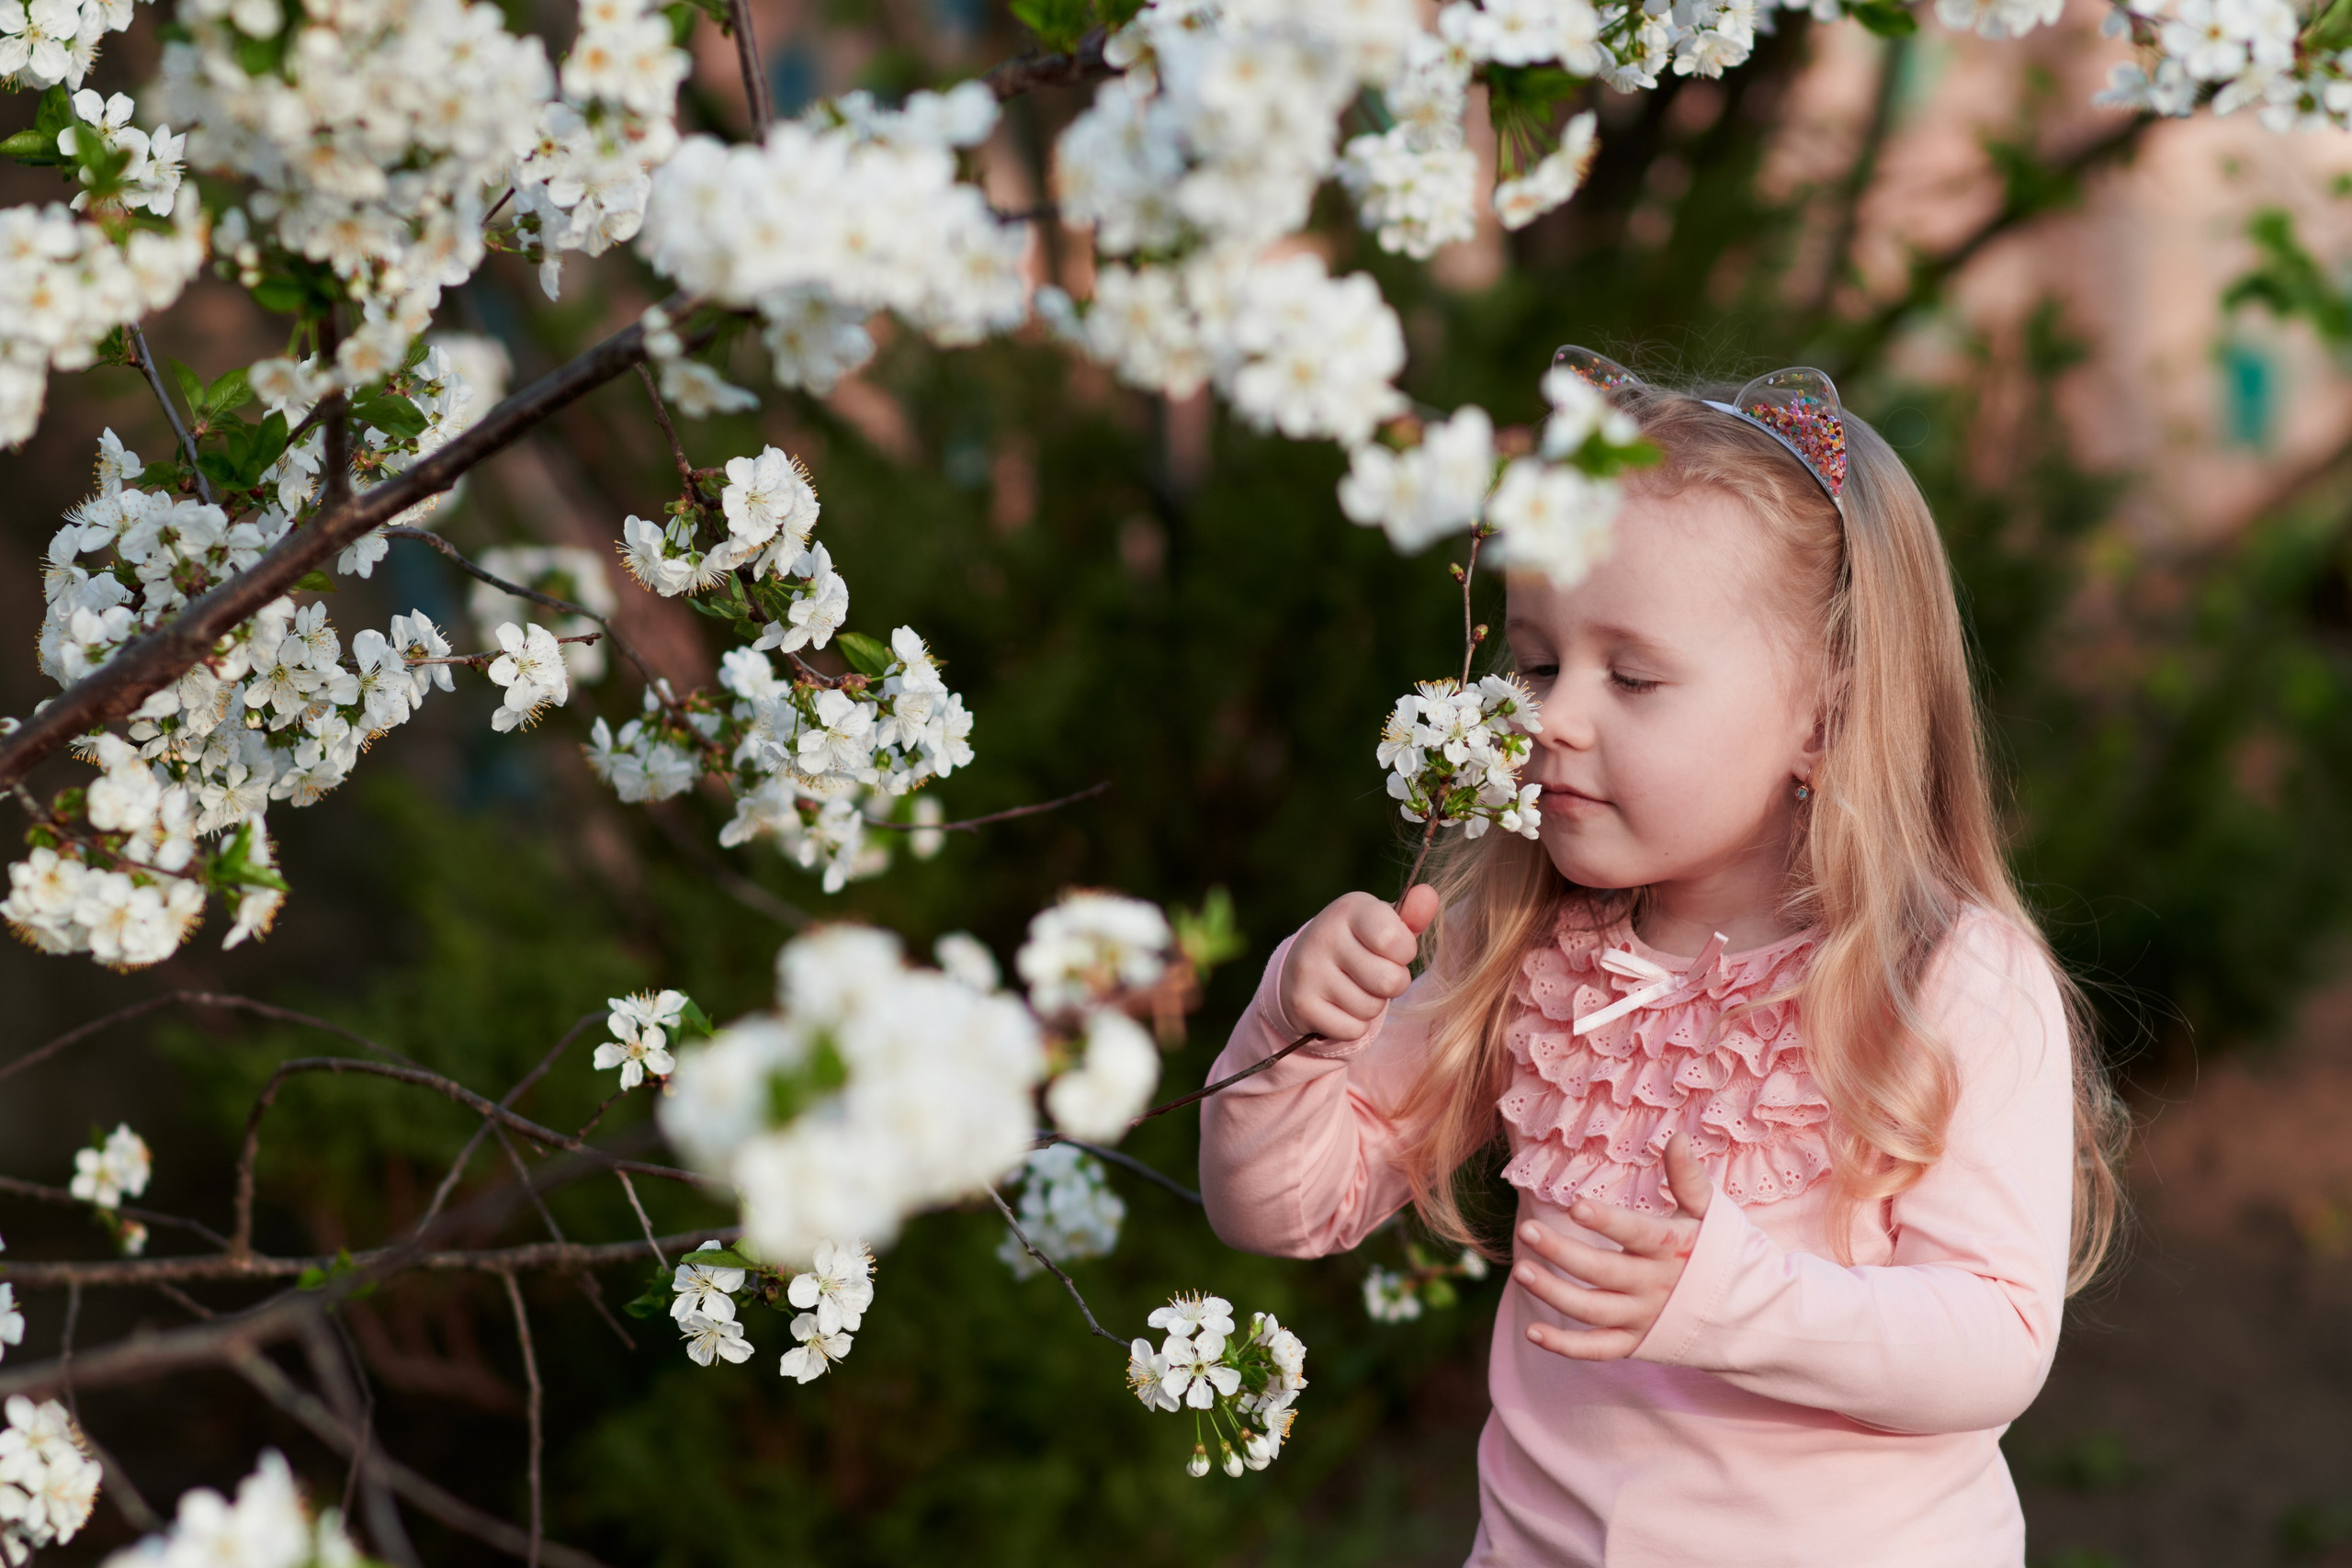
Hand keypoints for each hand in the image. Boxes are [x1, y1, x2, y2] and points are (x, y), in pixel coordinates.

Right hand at [1275, 884, 1439, 1041]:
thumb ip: (1411, 915)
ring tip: (1356, 988)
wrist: (1303, 970)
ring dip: (1372, 1005)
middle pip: (1389, 980)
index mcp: (1349, 909)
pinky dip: (1354, 1024)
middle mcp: (1323, 935)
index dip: (1404, 952)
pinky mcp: (1301, 1005)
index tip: (1391, 948)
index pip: (1394, 939)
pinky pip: (1353, 1029)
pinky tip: (1340, 1006)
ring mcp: (1309, 971)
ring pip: (1370, 1008)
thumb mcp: (1384, 925)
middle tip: (1377, 974)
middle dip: (1393, 983)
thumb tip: (1430, 895)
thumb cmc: (1359, 945)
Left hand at [1513, 1132, 1714, 1359]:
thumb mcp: (1710, 1214)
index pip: (1636, 1233)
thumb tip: (1676, 1138)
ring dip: (1554, 1294)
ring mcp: (1644, 1318)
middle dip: (1563, 1252)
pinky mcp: (1636, 1344)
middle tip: (1527, 1230)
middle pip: (1603, 1272)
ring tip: (1521, 1271)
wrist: (1750, 1316)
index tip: (1575, 1206)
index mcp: (1672, 1248)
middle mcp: (1655, 1285)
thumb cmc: (1722, 1252)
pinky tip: (1532, 1332)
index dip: (1607, 1221)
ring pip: (1593, 1311)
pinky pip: (1598, 1349)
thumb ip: (1688, 1179)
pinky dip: (1566, 1346)